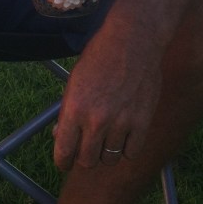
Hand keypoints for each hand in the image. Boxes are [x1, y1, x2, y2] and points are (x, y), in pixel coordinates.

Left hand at [52, 25, 161, 170]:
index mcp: (74, 109)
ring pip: (110, 159)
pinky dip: (127, 148)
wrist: (132, 41)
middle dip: (84, 157)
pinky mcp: (142, 122)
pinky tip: (124, 135)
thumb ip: (67, 112)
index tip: (65, 162)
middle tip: (87, 148)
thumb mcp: (74, 82)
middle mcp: (96, 120)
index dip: (62, 162)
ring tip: (106, 138)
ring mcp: (121, 123)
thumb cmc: (99, 57)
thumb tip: (59, 136)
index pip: (64, 153)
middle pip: (87, 161)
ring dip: (106, 153)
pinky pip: (131, 152)